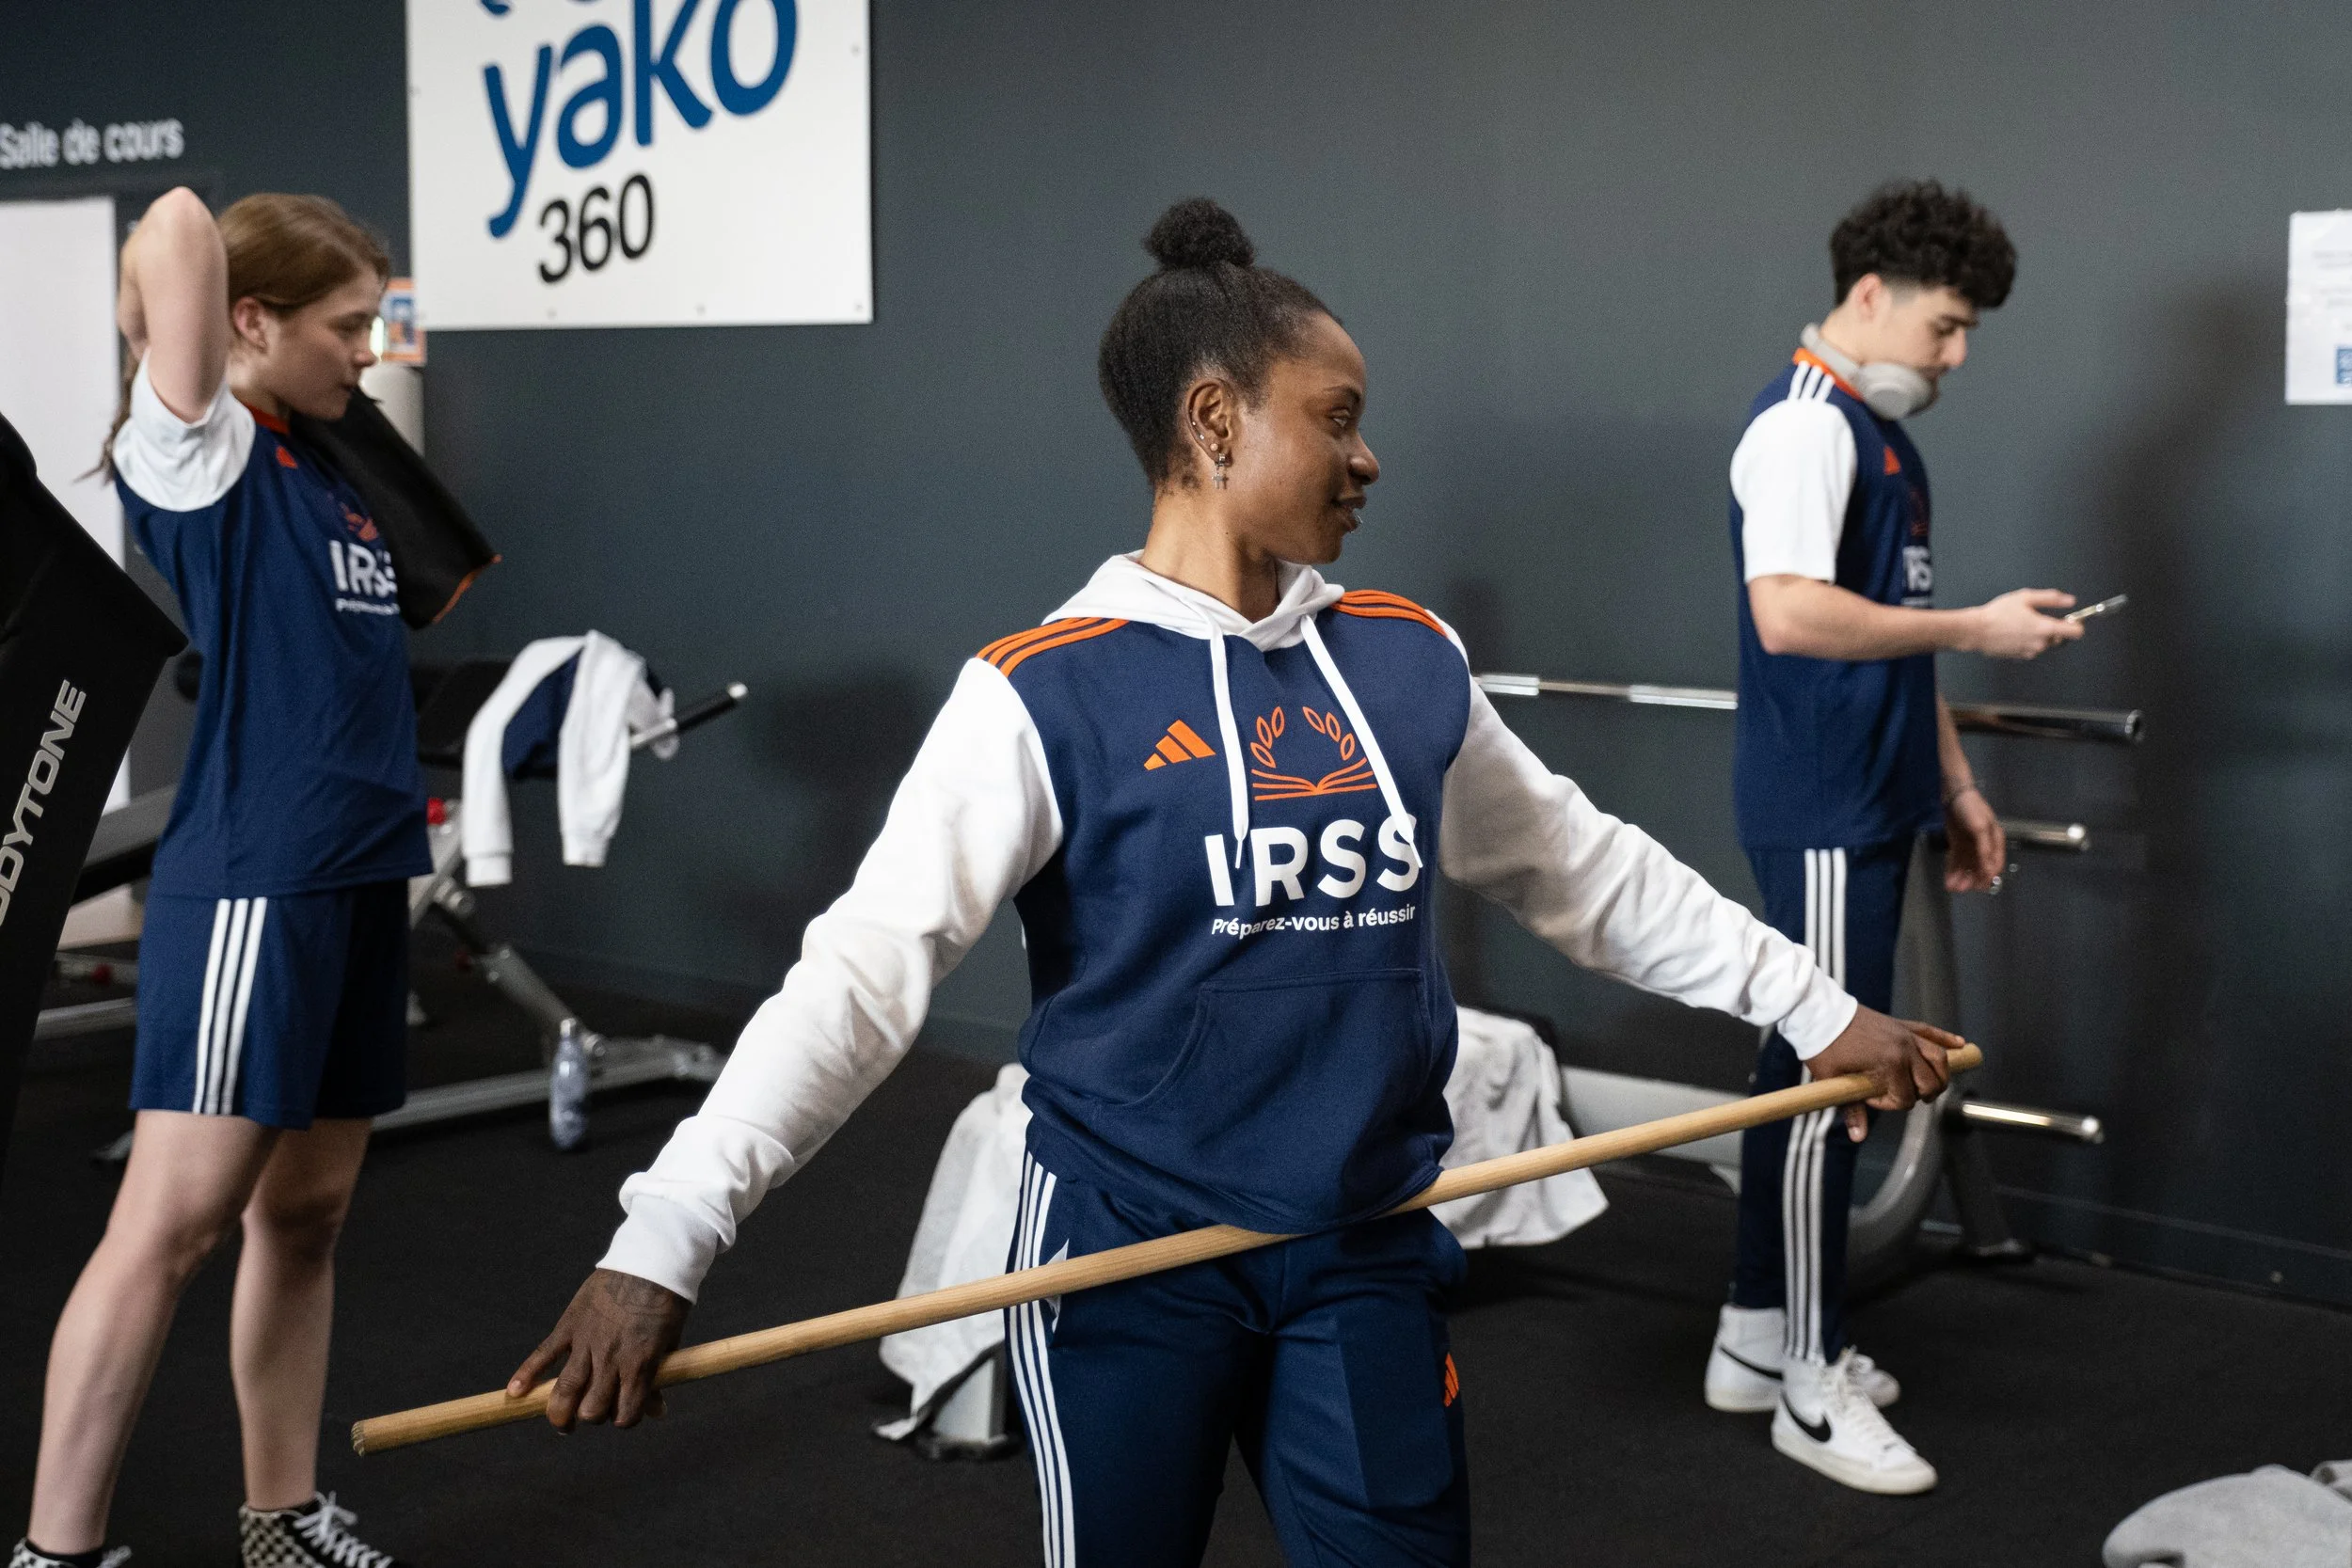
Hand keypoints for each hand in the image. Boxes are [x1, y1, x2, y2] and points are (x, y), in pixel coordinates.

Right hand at [508, 1268, 689, 1431]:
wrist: (649, 1260)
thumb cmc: (666, 1302)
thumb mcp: (670, 1343)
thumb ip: (658, 1377)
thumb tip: (657, 1412)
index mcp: (639, 1363)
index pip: (625, 1414)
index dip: (624, 1420)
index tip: (624, 1415)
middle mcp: (610, 1358)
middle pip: (591, 1409)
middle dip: (593, 1417)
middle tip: (592, 1413)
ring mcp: (586, 1341)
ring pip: (566, 1390)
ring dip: (560, 1413)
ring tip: (561, 1421)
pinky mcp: (569, 1324)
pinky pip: (543, 1354)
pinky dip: (526, 1374)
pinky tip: (515, 1393)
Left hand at [1806, 1007, 1962, 1141]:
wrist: (1818, 1013)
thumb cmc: (1824, 1046)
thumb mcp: (1834, 1080)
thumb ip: (1851, 1109)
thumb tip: (1858, 1137)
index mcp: (1890, 1064)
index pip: (1906, 1097)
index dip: (1890, 1104)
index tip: (1871, 1099)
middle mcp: (1905, 1048)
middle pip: (1932, 1081)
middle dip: (1923, 1094)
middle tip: (1907, 1098)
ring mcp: (1905, 1034)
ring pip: (1939, 1057)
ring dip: (1942, 1074)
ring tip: (1935, 1086)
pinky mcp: (1902, 1024)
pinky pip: (1930, 1031)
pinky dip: (1946, 1038)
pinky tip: (1960, 1045)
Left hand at [1942, 784, 2005, 892]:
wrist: (1954, 794)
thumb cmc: (1971, 808)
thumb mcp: (1980, 827)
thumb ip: (1984, 849)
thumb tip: (1989, 870)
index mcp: (1995, 840)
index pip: (1995, 864)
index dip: (1987, 876)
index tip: (1979, 887)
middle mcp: (1984, 845)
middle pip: (1979, 867)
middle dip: (1970, 879)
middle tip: (1960, 889)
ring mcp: (1970, 845)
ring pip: (1967, 866)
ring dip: (1961, 877)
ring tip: (1952, 887)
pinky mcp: (1958, 844)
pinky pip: (1957, 861)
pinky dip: (1953, 870)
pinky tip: (1948, 880)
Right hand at [1966, 589, 2082, 658]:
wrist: (1976, 631)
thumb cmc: (1997, 613)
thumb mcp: (2025, 597)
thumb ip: (2051, 598)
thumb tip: (2069, 601)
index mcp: (2045, 628)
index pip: (2076, 632)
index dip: (2076, 625)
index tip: (2070, 620)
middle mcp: (2041, 643)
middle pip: (2060, 639)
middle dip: (2054, 629)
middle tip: (2038, 618)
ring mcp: (2031, 652)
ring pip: (2045, 644)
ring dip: (2039, 636)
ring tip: (2021, 625)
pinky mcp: (2021, 657)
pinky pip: (2032, 649)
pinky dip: (2028, 642)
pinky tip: (2014, 633)